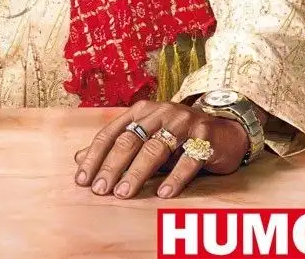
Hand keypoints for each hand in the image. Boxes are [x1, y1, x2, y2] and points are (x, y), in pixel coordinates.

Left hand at [73, 100, 249, 199]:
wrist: (225, 131)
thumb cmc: (179, 138)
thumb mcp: (146, 139)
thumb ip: (116, 148)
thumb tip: (79, 159)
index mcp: (141, 111)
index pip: (111, 133)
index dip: (95, 156)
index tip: (82, 180)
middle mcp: (160, 112)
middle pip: (129, 140)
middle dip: (112, 167)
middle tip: (100, 190)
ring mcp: (183, 122)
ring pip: (155, 148)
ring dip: (137, 173)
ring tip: (123, 193)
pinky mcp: (205, 137)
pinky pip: (187, 159)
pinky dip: (174, 178)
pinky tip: (163, 194)